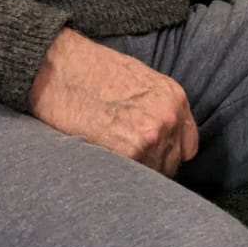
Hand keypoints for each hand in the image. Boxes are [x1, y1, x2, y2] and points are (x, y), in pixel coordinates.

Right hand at [28, 28, 199, 176]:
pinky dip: (119, 178)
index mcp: (175, 98)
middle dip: (149, 166)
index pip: (187, 146)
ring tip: (110, 161)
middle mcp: (169, 117)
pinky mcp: (129, 151)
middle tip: (124, 162)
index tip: (150, 158)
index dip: (166, 155)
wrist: (60, 67)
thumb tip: (160, 137)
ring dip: (133, 174)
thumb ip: (157, 108)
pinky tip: (104, 165)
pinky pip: (132, 178)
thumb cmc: (92, 71)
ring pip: (151, 175)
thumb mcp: (140, 82)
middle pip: (170, 164)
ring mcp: (152, 135)